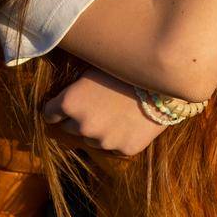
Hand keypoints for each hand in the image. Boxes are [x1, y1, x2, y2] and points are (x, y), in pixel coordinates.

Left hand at [41, 68, 169, 157]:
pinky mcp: (124, 149)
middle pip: (69, 128)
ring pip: (93, 139)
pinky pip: (115, 146)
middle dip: (78, 118)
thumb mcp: (95, 69)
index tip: (60, 107)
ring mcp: (103, 141)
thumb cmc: (128, 67)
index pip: (50, 113)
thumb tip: (65, 95)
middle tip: (96, 105)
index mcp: (70, 103)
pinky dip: (120, 136)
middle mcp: (82, 125)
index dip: (55, 108)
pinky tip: (131, 120)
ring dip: (100, 129)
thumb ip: (77, 87)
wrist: (166, 80)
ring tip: (117, 111)